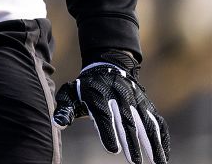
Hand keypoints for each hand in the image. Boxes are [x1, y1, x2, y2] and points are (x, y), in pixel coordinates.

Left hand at [53, 51, 169, 163]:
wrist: (107, 67)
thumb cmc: (85, 88)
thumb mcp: (70, 94)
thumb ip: (64, 109)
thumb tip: (57, 123)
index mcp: (98, 95)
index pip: (104, 115)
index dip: (109, 132)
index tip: (113, 150)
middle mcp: (120, 97)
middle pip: (127, 121)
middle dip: (132, 142)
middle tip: (134, 162)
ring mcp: (136, 101)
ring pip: (146, 122)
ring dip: (152, 142)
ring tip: (157, 162)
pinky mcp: (147, 105)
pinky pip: (158, 122)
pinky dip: (162, 137)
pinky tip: (164, 154)